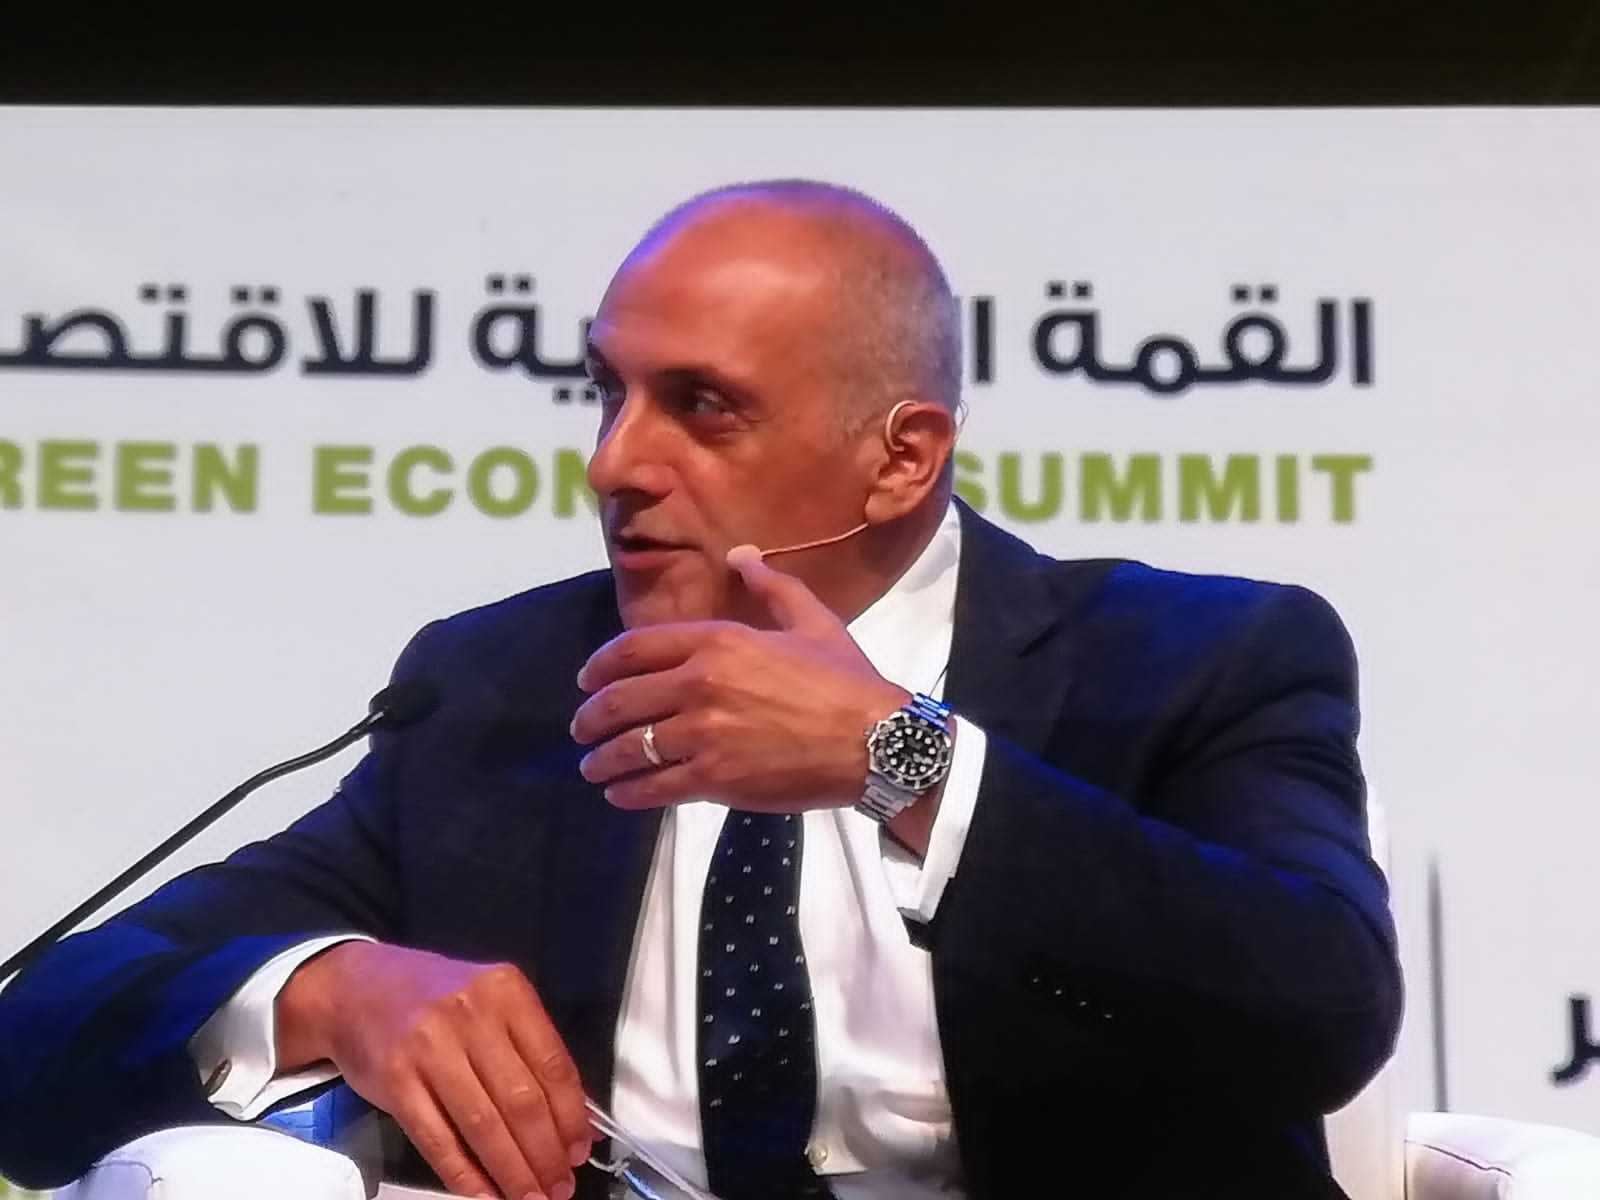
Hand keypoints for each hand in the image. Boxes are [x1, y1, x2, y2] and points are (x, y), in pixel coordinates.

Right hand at [275, 941, 592, 1198]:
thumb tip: (582, 1120)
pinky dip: (465, 1175)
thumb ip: (534, 1053)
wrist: (355, 989)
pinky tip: (485, 1195)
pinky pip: (438, 1139)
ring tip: (531, 1198)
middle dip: (546, 1155)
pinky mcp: (396, 1081)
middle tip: (559, 1187)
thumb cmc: (436, 998)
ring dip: (512, 1172)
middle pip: (521, 1101)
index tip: (580, 1152)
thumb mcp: (492, 1004)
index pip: (553, 1065)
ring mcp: (429, 1048)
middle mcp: (470, 1015)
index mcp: (506, 991)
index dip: (571, 1117)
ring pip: (483, 1125)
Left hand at [570, 545, 909, 810]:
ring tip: (593, 767)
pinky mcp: (715, 778)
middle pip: (621, 700)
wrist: (875, 740)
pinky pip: (654, 786)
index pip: (635, 649)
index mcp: (719, 641)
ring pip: (631, 747)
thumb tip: (741, 555)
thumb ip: (770, 586)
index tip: (585, 681)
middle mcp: (701, 683)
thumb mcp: (811, 620)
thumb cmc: (844, 680)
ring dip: (603, 759)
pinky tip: (619, 794)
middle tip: (582, 728)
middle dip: (591, 717)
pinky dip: (629, 792)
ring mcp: (704, 734)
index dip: (600, 666)